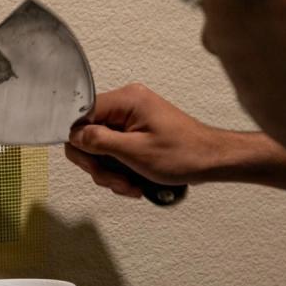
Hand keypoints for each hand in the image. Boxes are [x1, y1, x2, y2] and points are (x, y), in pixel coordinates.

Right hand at [66, 83, 217, 197]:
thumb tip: (74, 136)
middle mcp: (127, 104)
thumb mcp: (135, 152)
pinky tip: (135, 182)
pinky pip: (115, 151)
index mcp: (126, 100)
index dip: (81, 143)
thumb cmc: (184, 154)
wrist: (212, 160)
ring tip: (131, 185)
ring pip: (101, 148)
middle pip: (89, 134)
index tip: (92, 164)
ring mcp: (132, 119)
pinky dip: (121, 171)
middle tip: (116, 182)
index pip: (81, 115)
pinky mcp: (137, 133)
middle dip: (99, 164)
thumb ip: (99, 141)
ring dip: (111, 173)